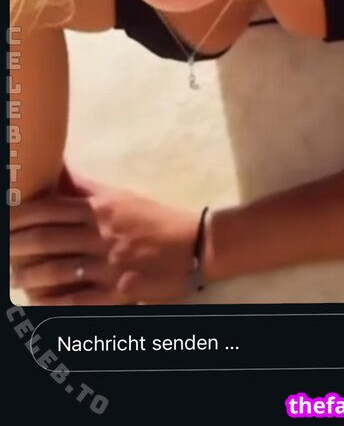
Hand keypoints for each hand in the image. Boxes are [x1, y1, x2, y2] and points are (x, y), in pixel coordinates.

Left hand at [10, 175, 201, 304]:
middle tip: (3, 247)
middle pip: (47, 238)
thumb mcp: (120, 197)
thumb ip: (87, 188)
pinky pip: (79, 299)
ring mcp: (108, 264)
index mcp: (99, 209)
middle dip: (18, 245)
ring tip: (15, 277)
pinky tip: (39, 304)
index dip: (22, 216)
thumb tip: (60, 170)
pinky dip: (56, 303)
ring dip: (30, 275)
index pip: (50, 210)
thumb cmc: (153, 219)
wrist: (194, 243)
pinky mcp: (119, 291)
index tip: (5, 220)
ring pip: (58, 270)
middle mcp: (100, 234)